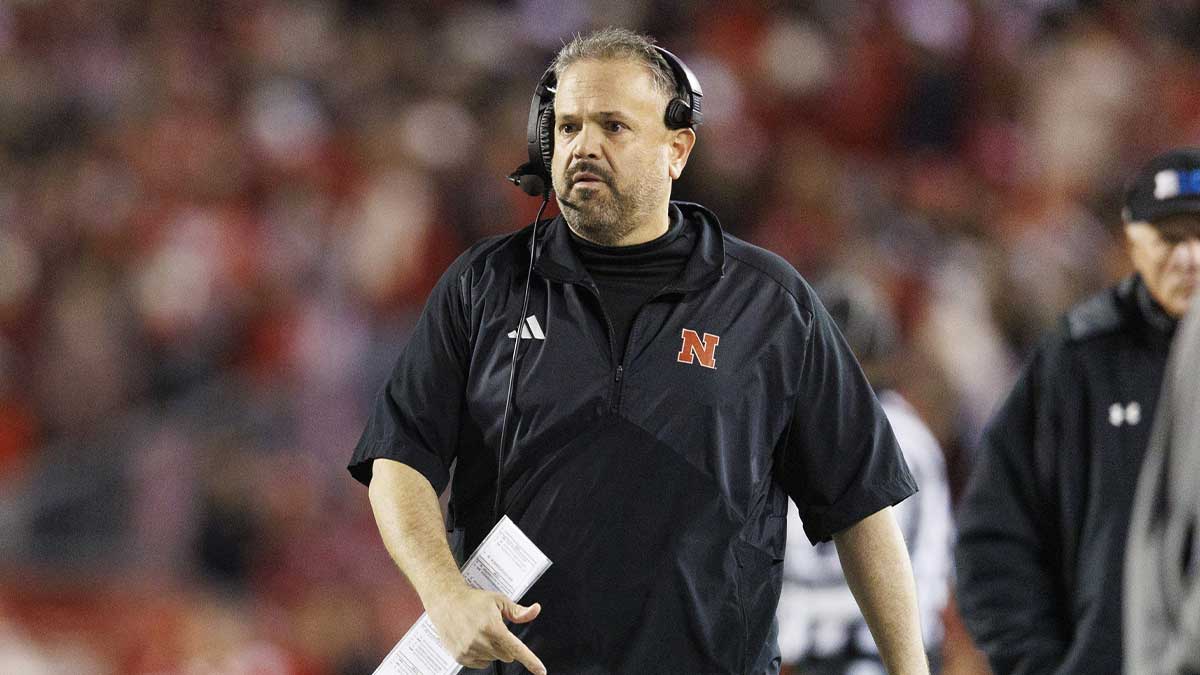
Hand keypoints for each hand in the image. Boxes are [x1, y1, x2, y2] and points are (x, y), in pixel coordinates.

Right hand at [425, 585, 545, 673]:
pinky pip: (481, 664)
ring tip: (480, 632)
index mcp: (492, 627)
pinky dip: (482, 655)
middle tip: (494, 629)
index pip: (516, 649)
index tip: (541, 671)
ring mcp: (469, 650)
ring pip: (494, 659)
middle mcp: (480, 641)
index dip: (531, 661)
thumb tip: (535, 610)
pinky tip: (474, 640)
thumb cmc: (473, 600)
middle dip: (506, 645)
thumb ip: (518, 611)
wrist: (446, 602)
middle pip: (507, 655)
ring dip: (493, 649)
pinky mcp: (460, 657)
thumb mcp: (498, 601)